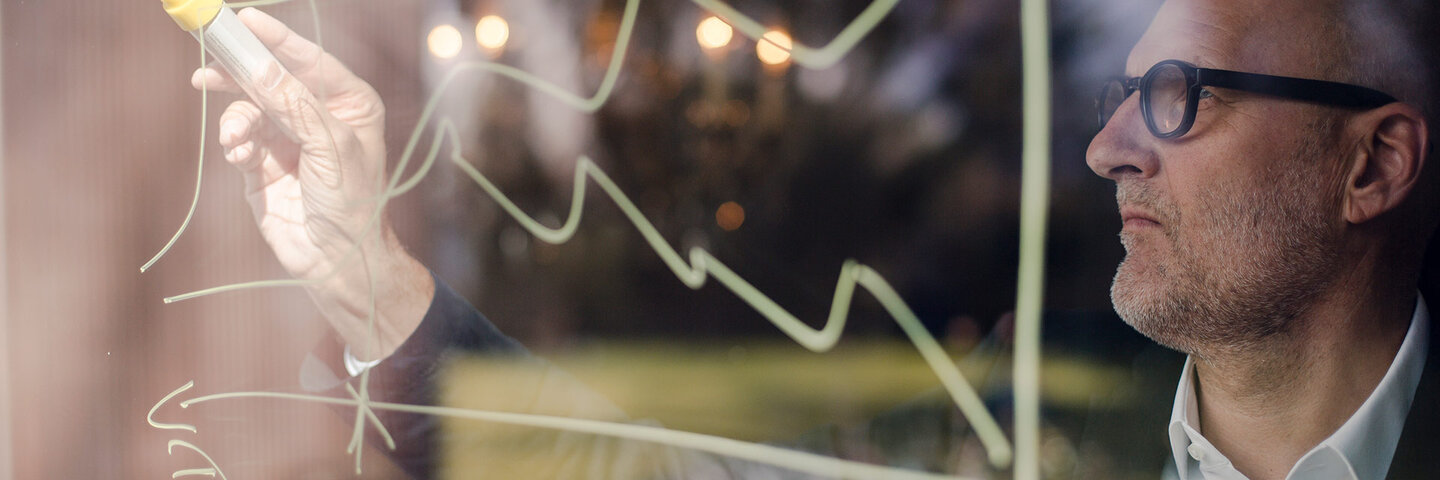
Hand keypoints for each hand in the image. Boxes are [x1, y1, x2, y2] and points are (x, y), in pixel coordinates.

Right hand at [192, 8, 431, 360]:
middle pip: (270, 77)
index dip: (276, 39)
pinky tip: (238, 153)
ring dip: (235, 117)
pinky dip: (234, 141)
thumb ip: (292, 102)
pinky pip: (237, 137)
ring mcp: (287, 138)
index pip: (308, 59)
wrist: (337, 260)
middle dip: (240, 70)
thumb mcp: (329, 145)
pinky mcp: (261, 164)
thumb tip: (256, 65)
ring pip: (247, 106)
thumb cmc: (351, 202)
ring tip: (235, 138)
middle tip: (208, 61)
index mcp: (348, 103)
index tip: (243, 19)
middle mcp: (317, 115)